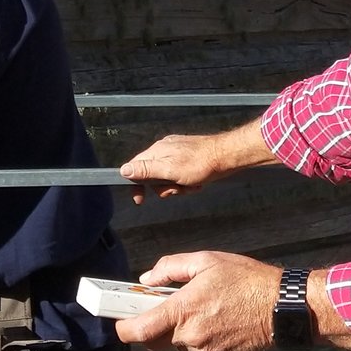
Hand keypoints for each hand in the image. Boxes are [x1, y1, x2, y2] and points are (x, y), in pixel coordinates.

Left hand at [112, 251, 280, 350]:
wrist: (283, 308)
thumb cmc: (247, 280)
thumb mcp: (206, 261)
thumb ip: (170, 268)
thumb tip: (147, 278)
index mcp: (183, 311)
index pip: (138, 331)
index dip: (124, 328)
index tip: (122, 320)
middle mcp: (190, 337)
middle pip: (157, 339)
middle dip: (158, 324)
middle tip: (171, 305)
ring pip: (180, 344)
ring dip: (184, 330)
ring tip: (208, 308)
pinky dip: (203, 338)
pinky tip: (221, 321)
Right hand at [121, 120, 275, 201]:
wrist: (226, 157)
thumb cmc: (201, 164)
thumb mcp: (170, 171)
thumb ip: (146, 170)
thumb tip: (123, 170)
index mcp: (157, 151)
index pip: (135, 168)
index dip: (136, 185)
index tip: (139, 199)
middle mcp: (164, 150)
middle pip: (152, 176)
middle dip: (164, 188)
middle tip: (177, 188)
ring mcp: (176, 154)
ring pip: (167, 178)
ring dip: (178, 187)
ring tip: (190, 185)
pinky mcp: (187, 159)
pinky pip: (179, 176)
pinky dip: (187, 183)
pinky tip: (197, 182)